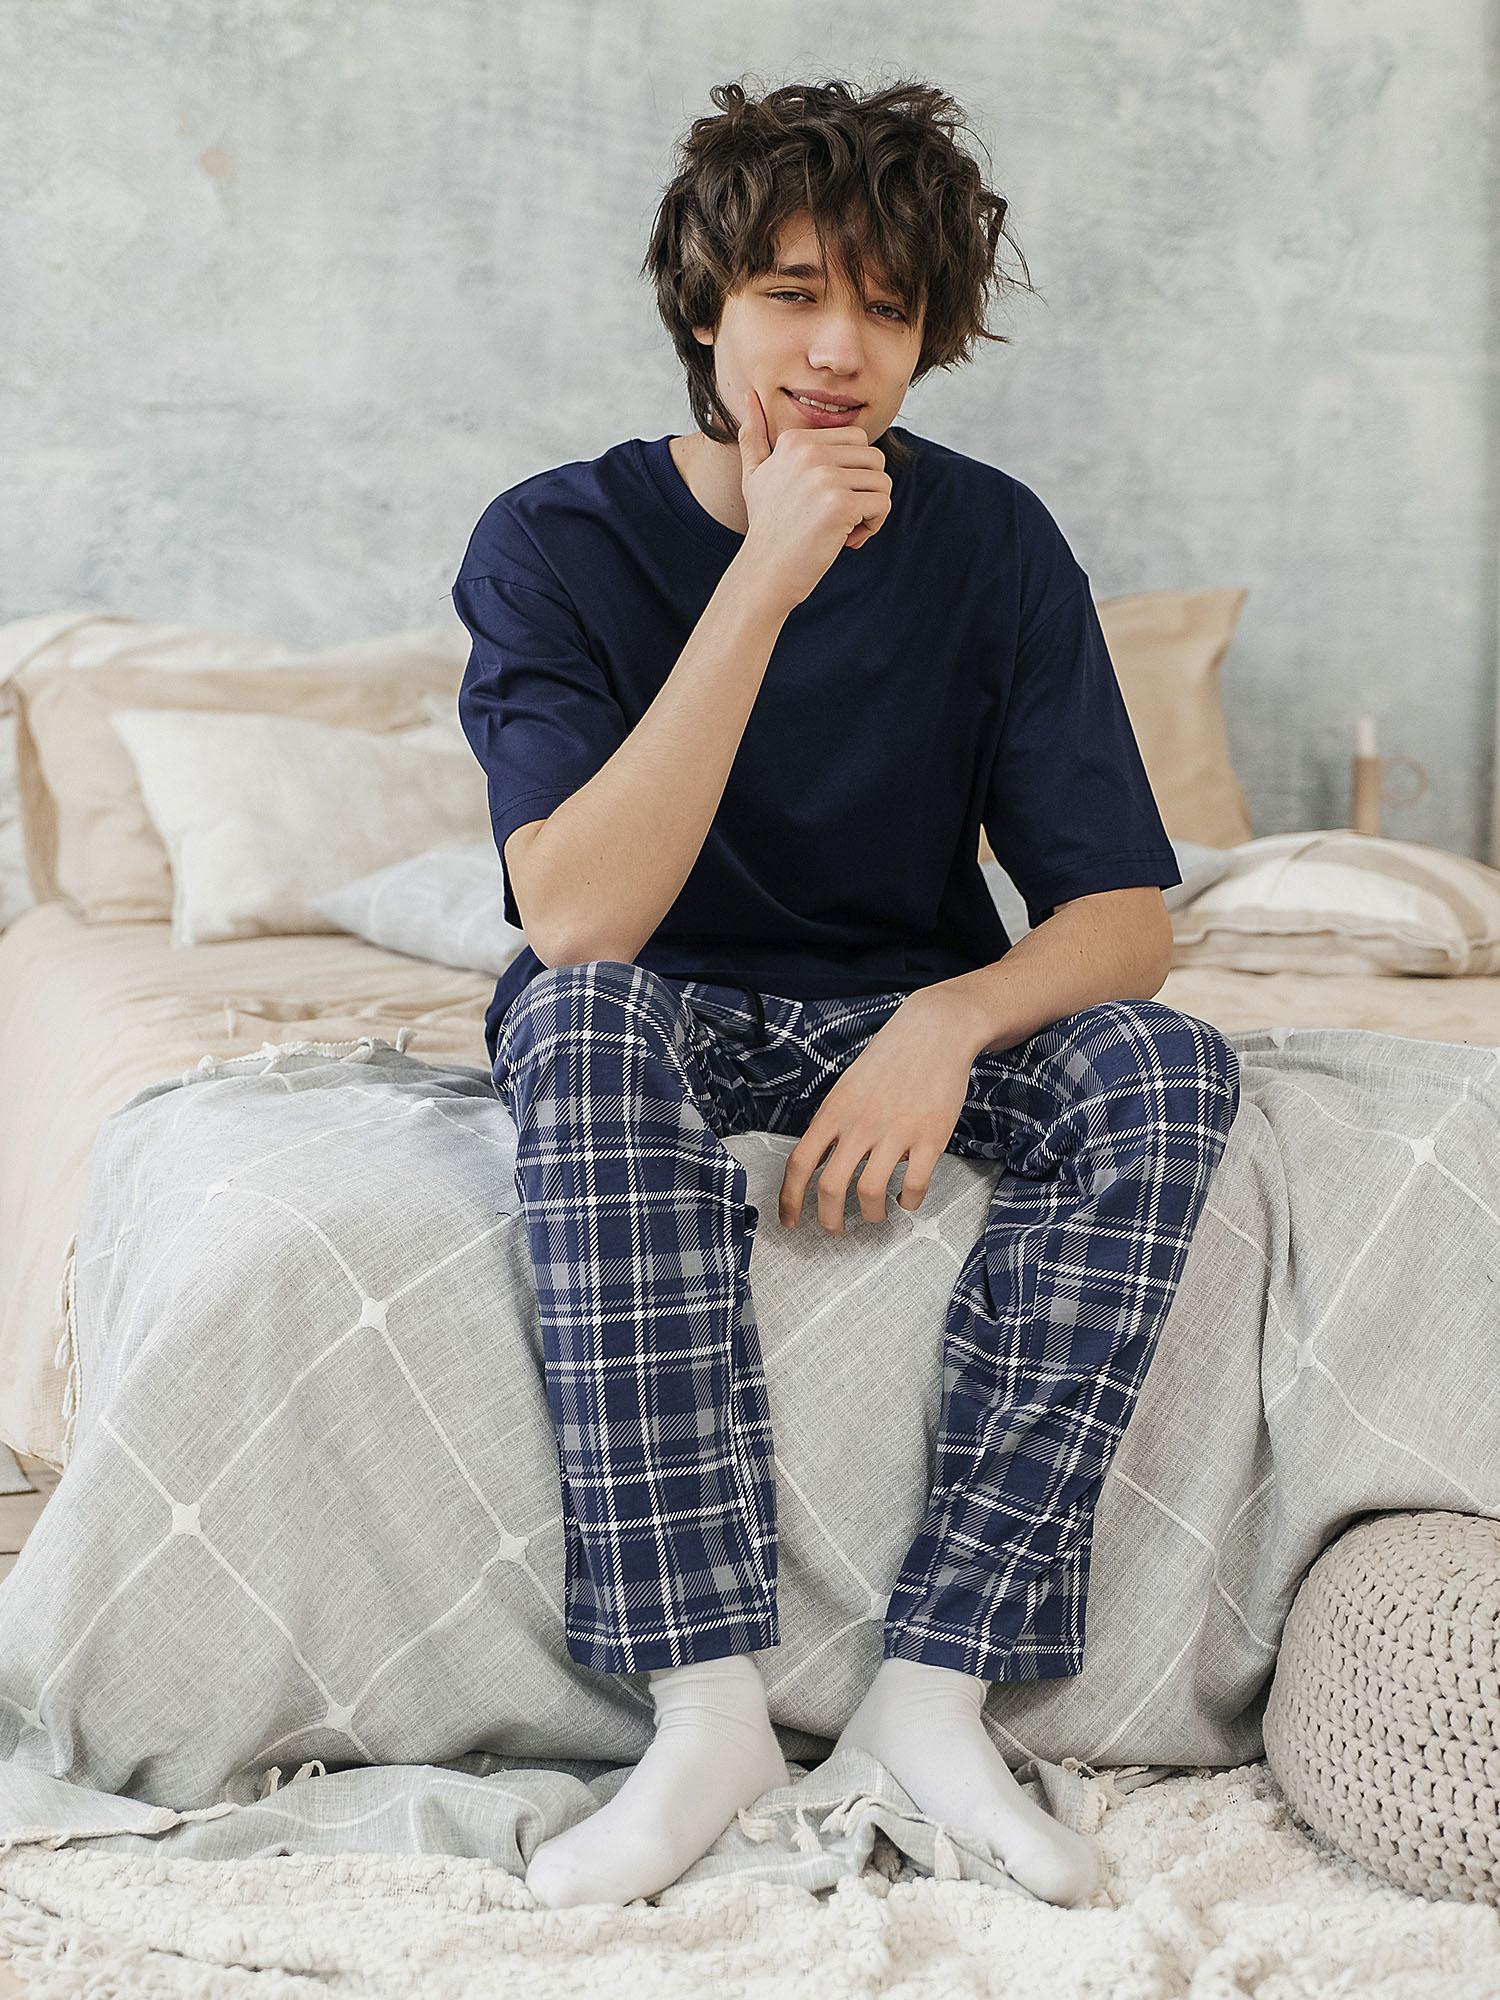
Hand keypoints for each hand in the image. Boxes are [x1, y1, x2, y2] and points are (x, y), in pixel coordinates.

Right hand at [736, 386, 891, 610]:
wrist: (766, 570)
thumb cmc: (766, 524)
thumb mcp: (754, 474)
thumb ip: (754, 435)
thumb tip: (750, 395)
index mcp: (796, 441)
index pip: (856, 441)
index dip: (851, 472)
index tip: (828, 499)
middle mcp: (810, 454)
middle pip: (873, 458)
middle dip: (866, 488)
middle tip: (842, 516)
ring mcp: (825, 478)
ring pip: (881, 482)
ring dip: (871, 510)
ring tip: (844, 528)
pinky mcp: (840, 506)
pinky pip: (882, 504)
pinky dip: (873, 525)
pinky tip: (848, 540)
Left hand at [778, 991, 979, 1233]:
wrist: (934, 1032)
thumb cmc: (889, 1061)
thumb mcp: (847, 1087)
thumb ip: (833, 1124)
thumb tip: (818, 1164)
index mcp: (834, 1111)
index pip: (799, 1163)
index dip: (790, 1200)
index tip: (791, 1222)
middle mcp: (860, 1123)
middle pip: (830, 1187)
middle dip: (829, 1220)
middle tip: (836, 1230)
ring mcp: (896, 1130)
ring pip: (870, 1192)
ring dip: (870, 1215)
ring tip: (875, 1214)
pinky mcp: (930, 1136)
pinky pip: (914, 1185)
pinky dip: (908, 1202)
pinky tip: (907, 1199)